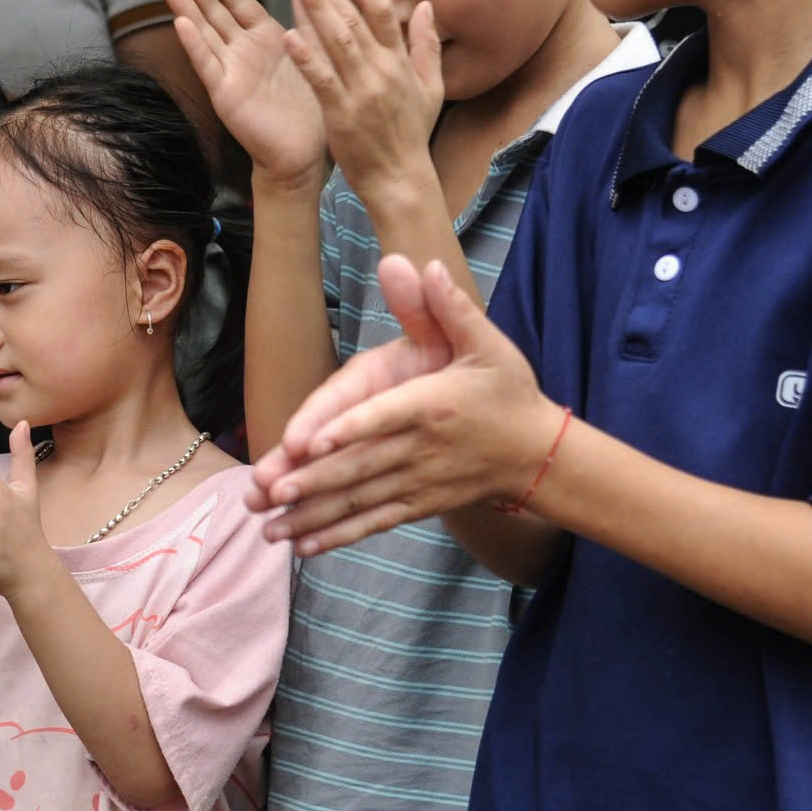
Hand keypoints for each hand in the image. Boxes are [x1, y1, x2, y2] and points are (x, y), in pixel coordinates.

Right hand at [163, 0, 323, 187]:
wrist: (303, 151)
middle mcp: (241, 52)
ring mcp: (230, 72)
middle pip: (213, 11)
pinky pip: (209, 65)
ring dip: (184, 6)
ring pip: (204, 32)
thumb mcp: (310, 49)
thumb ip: (305, 15)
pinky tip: (181, 24)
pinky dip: (195, 44)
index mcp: (263, 38)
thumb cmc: (310, 104)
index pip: (237, 1)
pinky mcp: (226, 95)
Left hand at [250, 255, 556, 552]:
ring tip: (270, 527)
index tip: (310, 442)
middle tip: (270, 489)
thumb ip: (448, 307)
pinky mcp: (418, 505)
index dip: (347, 429)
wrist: (541, 455)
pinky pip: (374, 522)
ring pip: (360, 500)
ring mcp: (419, 482)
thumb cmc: (508, 392)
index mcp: (432, 405)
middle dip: (313, 480)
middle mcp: (422, 448)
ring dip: (314, 515)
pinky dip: (339, 536)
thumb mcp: (488, 343)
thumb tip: (424, 263)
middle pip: (361, 465)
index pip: (384, 416)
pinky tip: (302, 547)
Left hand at [284, 0, 442, 202]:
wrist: (400, 179)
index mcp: (400, 62)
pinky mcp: (341, 114)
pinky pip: (322, 79)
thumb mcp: (431, 88)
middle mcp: (381, 70)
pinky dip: (307, 57)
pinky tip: (290, 34)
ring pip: (337, 41)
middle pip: (352, 18)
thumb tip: (427, 6)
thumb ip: (426, 45)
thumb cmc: (411, 134)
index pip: (381, 10)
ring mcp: (361, 91)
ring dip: (316, 7)